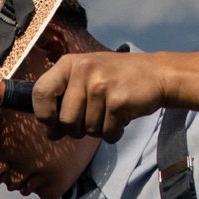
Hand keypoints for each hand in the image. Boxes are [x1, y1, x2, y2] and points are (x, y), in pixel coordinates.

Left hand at [32, 50, 169, 141]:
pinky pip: (106, 133)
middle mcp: (84, 70)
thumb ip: (66, 104)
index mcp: (70, 64)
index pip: (40, 93)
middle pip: (66, 121)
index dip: (44, 114)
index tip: (54, 122)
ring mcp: (101, 84)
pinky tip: (122, 117)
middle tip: (94, 117)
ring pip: (87, 130)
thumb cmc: (117, 80)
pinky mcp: (118, 100)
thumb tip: (51, 134)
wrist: (158, 74)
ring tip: (111, 112)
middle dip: (78, 129)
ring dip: (99, 129)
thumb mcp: (87, 82)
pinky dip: (114, 132)